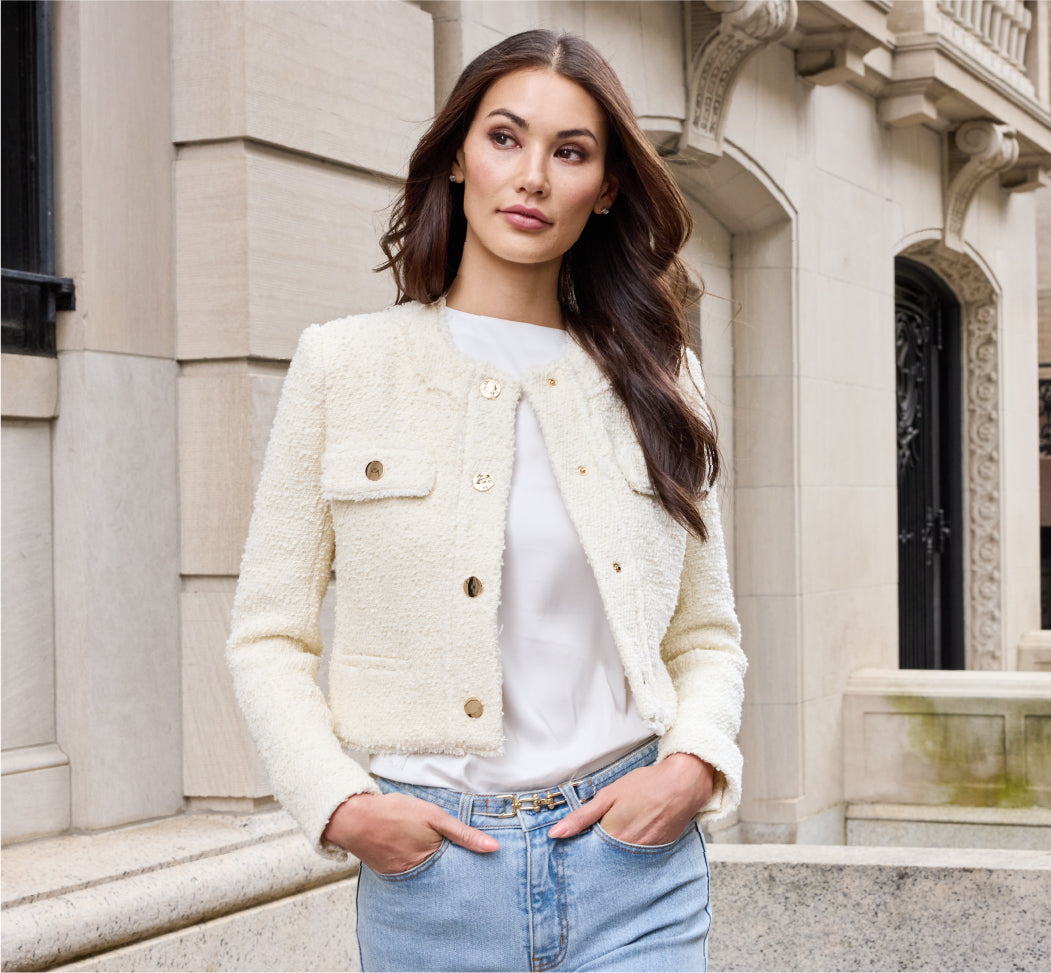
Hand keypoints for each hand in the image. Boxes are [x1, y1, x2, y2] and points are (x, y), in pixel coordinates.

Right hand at [323, 792, 498, 873]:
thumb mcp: (434, 816)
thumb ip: (463, 833)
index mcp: (432, 860)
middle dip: (454, 874)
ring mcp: (402, 876)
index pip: (459, 872)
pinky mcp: (390, 874)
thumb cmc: (395, 812)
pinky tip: (419, 858)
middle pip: (444, 878)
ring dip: (435, 870)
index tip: (483, 868)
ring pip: (427, 877)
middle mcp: (418, 874)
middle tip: (466, 870)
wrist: (354, 818)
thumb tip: (493, 847)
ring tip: (443, 864)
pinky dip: (417, 869)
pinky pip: (410, 875)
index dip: (470, 868)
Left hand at [548, 753, 714, 845]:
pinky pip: (639, 858)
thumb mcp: (608, 795)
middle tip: (593, 845)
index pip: (588, 855)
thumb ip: (581, 817)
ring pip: (621, 860)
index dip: (579, 852)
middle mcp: (628, 851)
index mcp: (612, 837)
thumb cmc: (646, 785)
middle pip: (605, 860)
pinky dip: (632, 852)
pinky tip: (633, 838)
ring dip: (614, 854)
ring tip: (615, 839)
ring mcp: (645, 854)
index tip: (571, 851)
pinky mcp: (658, 852)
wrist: (683, 784)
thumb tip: (556, 833)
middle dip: (596, 856)